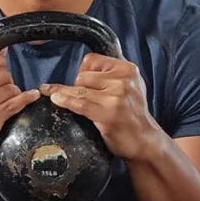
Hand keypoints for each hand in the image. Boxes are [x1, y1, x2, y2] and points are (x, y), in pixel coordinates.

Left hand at [41, 53, 161, 160]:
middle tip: (86, 100)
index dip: (83, 72)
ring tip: (57, 96)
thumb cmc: (133, 115)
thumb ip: (110, 75)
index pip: (91, 60)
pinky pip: (79, 102)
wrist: (145, 140)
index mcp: (127, 69)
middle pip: (82, 75)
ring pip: (78, 89)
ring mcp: (116, 96)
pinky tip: (55, 98)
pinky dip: (64, 100)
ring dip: (65, 94)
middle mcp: (123, 80)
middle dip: (78, 86)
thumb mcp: (129, 86)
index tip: (83, 83)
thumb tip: (80, 71)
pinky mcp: (108, 112)